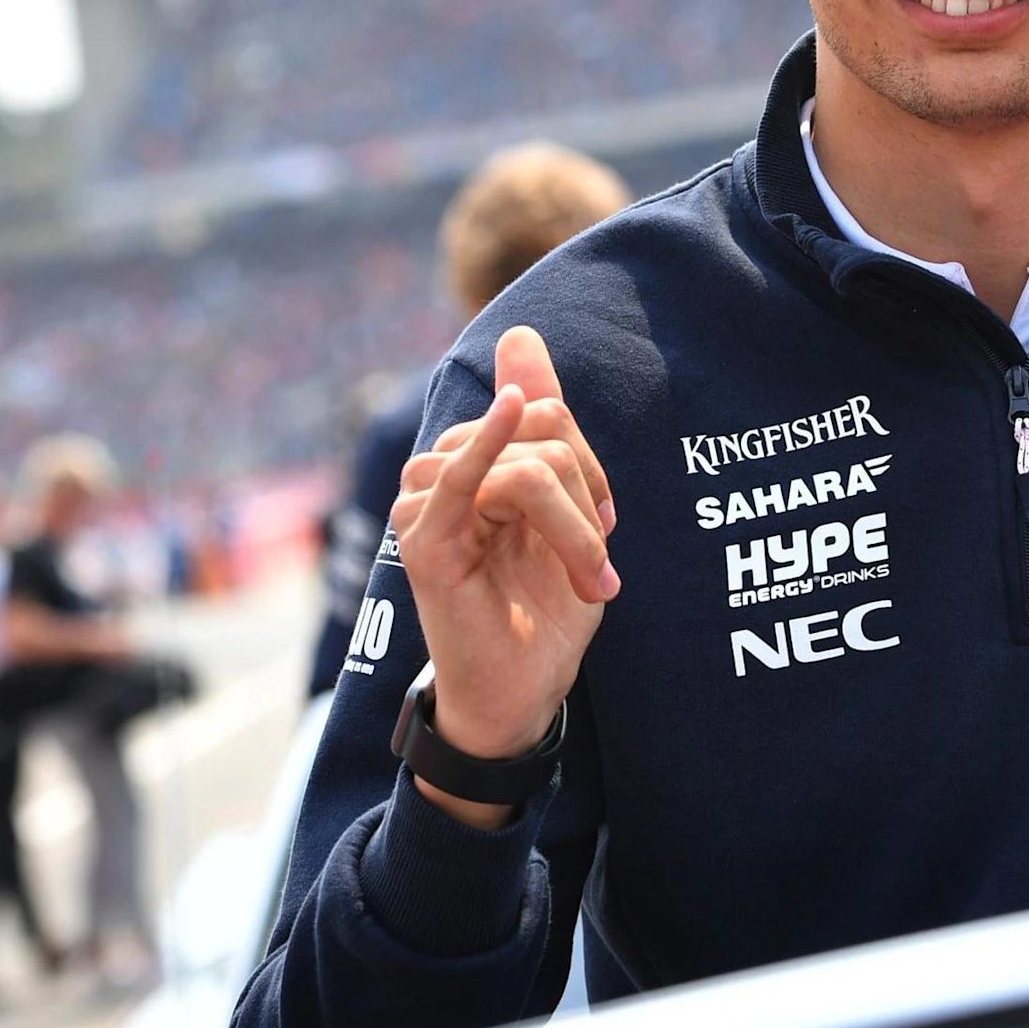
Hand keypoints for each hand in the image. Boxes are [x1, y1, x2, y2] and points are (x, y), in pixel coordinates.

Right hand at [392, 327, 618, 822]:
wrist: (521, 694)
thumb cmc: (542, 608)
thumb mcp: (563, 511)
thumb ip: (544, 425)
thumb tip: (518, 333)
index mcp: (474, 461)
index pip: (546, 414)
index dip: (591, 466)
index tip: (604, 526)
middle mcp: (442, 475)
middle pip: (544, 436)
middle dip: (588, 503)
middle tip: (599, 570)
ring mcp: (427, 505)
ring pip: (530, 469)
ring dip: (575, 529)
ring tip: (588, 582)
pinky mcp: (424, 543)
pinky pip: (459, 479)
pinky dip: (487, 444)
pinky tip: (509, 412)